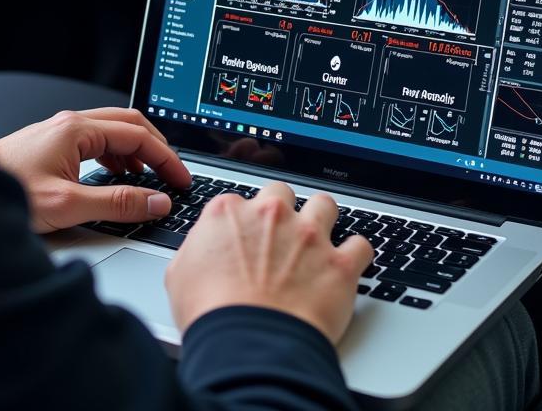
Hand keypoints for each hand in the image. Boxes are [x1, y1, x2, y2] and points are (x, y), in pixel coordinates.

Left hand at [0, 107, 191, 233]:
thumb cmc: (5, 193)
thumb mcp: (68, 204)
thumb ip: (117, 203)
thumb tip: (155, 201)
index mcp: (77, 129)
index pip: (138, 134)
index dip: (166, 157)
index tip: (181, 179)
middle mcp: (70, 124)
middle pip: (129, 124)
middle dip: (156, 149)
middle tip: (173, 175)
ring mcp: (60, 132)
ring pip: (112, 131)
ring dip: (136, 153)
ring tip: (148, 180)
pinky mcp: (52, 145)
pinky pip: (96, 142)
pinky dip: (116, 156)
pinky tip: (116, 177)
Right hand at [165, 182, 372, 345]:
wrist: (250, 347)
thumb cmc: (212, 316)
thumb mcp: (180, 276)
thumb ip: (195, 250)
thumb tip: (201, 250)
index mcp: (228, 213)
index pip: (240, 201)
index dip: (243, 222)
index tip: (246, 239)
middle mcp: (270, 215)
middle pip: (282, 194)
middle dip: (283, 211)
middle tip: (280, 237)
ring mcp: (308, 236)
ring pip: (324, 205)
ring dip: (322, 220)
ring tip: (319, 241)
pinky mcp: (339, 263)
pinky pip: (360, 245)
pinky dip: (356, 255)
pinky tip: (349, 265)